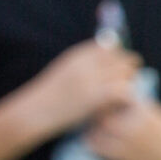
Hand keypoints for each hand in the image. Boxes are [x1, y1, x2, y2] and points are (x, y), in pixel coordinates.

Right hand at [12, 40, 139, 138]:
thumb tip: (105, 59)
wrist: (32, 112)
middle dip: (127, 71)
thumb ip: (83, 64)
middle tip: (121, 86)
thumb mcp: (63, 72)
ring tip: (118, 98)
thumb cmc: (47, 96)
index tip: (114, 71)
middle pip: (123, 59)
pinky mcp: (94, 97)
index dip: (117, 59)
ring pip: (126, 75)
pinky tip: (116, 106)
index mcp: (77, 56)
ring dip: (128, 86)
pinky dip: (125, 98)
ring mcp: (90, 80)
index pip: (111, 47)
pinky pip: (124, 91)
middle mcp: (86, 64)